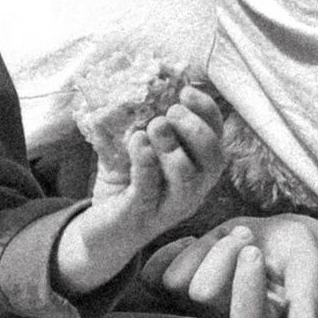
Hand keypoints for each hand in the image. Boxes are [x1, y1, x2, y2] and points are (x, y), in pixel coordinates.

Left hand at [53, 85, 226, 294]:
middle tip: (171, 112)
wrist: (100, 233)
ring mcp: (169, 208)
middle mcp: (192, 192)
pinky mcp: (141, 217)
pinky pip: (149, 188)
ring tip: (153, 125)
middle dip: (196, 129)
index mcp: (197, 171)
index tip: (186, 91)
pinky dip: (145, 161)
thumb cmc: (125, 186)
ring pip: (187, 177)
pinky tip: (136, 141)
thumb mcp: (135, 150)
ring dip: (172, 145)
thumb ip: (140, 122)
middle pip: (214, 160)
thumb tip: (131, 84)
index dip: (208, 113)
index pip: (217, 139)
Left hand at [143, 214, 317, 317]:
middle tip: (248, 238)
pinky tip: (198, 241)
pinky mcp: (171, 289)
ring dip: (206, 247)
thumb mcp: (308, 274)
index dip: (244, 285)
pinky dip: (173, 251)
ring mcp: (191, 309)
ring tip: (233, 237)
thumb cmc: (294, 260)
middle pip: (202, 293)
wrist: (275, 241)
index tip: (256, 253)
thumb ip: (306, 304)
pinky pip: (152, 275)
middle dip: (225, 255)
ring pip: (177, 280)